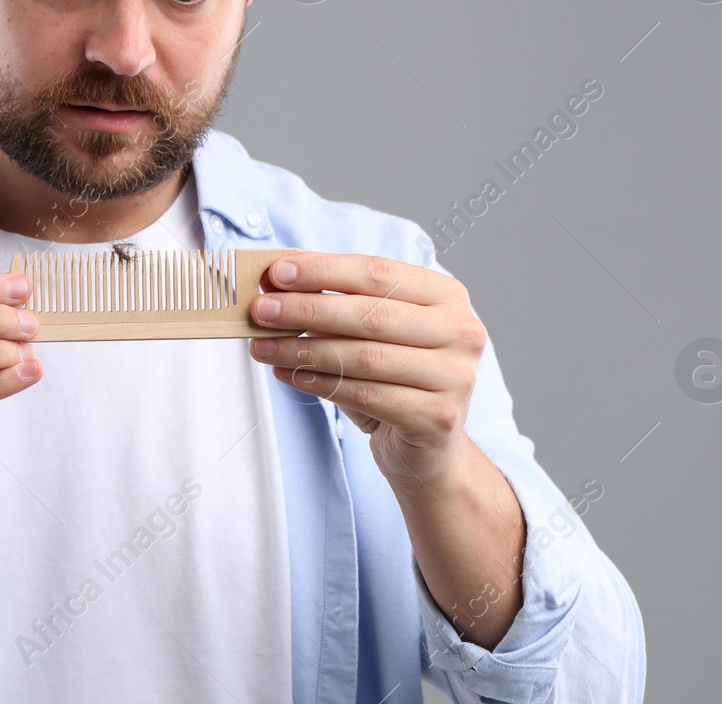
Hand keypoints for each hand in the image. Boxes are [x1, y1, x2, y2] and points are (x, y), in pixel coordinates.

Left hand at [247, 251, 487, 490]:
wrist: (427, 449)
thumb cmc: (395, 378)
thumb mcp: (371, 332)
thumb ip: (336, 302)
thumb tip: (276, 282)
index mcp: (447, 296)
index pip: (378, 272)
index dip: (323, 271)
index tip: (277, 273)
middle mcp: (461, 331)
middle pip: (371, 314)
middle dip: (306, 310)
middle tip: (260, 311)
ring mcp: (455, 376)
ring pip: (363, 357)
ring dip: (303, 350)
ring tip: (263, 347)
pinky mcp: (438, 417)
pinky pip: (365, 395)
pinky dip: (319, 384)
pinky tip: (289, 375)